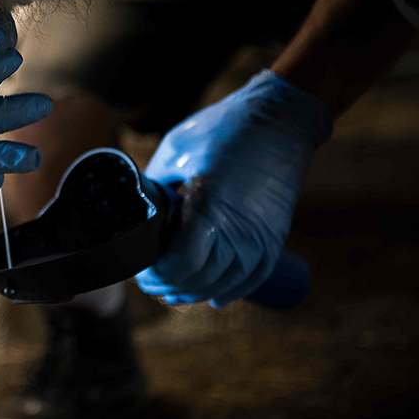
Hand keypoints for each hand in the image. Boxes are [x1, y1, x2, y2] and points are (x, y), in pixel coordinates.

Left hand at [135, 70, 331, 306]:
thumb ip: (155, 182)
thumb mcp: (177, 149)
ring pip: (222, 284)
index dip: (156, 271)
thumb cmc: (225, 128)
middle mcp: (238, 228)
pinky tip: (212, 298)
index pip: (179, 262)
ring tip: (171, 290)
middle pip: (197, 278)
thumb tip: (136, 205)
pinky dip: (229, 291)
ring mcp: (260, 236)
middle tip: (147, 280)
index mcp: (208, 204)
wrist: (282, 120)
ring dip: (194, 292)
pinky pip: (252, 278)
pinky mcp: (274, 237)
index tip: (140, 266)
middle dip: (168, 284)